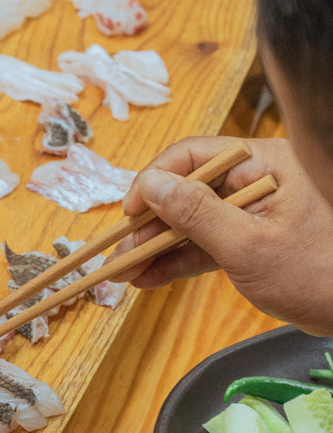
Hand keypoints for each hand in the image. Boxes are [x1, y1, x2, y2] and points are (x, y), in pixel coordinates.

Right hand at [114, 135, 332, 333]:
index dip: (154, 182)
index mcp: (264, 163)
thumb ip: (197, 214)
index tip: (130, 213)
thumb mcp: (249, 246)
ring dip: (157, 246)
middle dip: (149, 224)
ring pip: (191, 221)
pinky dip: (178, 260)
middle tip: (119, 252)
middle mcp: (255, 180)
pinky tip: (149, 276)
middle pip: (186, 191)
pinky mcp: (252, 242)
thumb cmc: (322, 274)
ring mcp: (252, 213)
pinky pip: (206, 244)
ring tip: (124, 271)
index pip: (192, 156)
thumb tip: (151, 186)